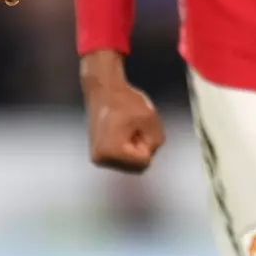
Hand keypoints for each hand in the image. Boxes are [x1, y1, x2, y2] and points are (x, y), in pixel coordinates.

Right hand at [82, 51, 164, 173]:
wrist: (104, 88)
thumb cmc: (124, 100)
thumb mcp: (150, 119)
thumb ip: (157, 141)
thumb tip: (149, 153)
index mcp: (112, 152)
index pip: (145, 162)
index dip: (147, 143)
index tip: (137, 126)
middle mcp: (101, 159)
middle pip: (136, 167)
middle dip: (140, 148)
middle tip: (133, 127)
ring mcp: (98, 157)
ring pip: (130, 164)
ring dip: (134, 149)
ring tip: (126, 128)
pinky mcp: (98, 154)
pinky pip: (122, 159)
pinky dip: (126, 148)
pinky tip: (122, 132)